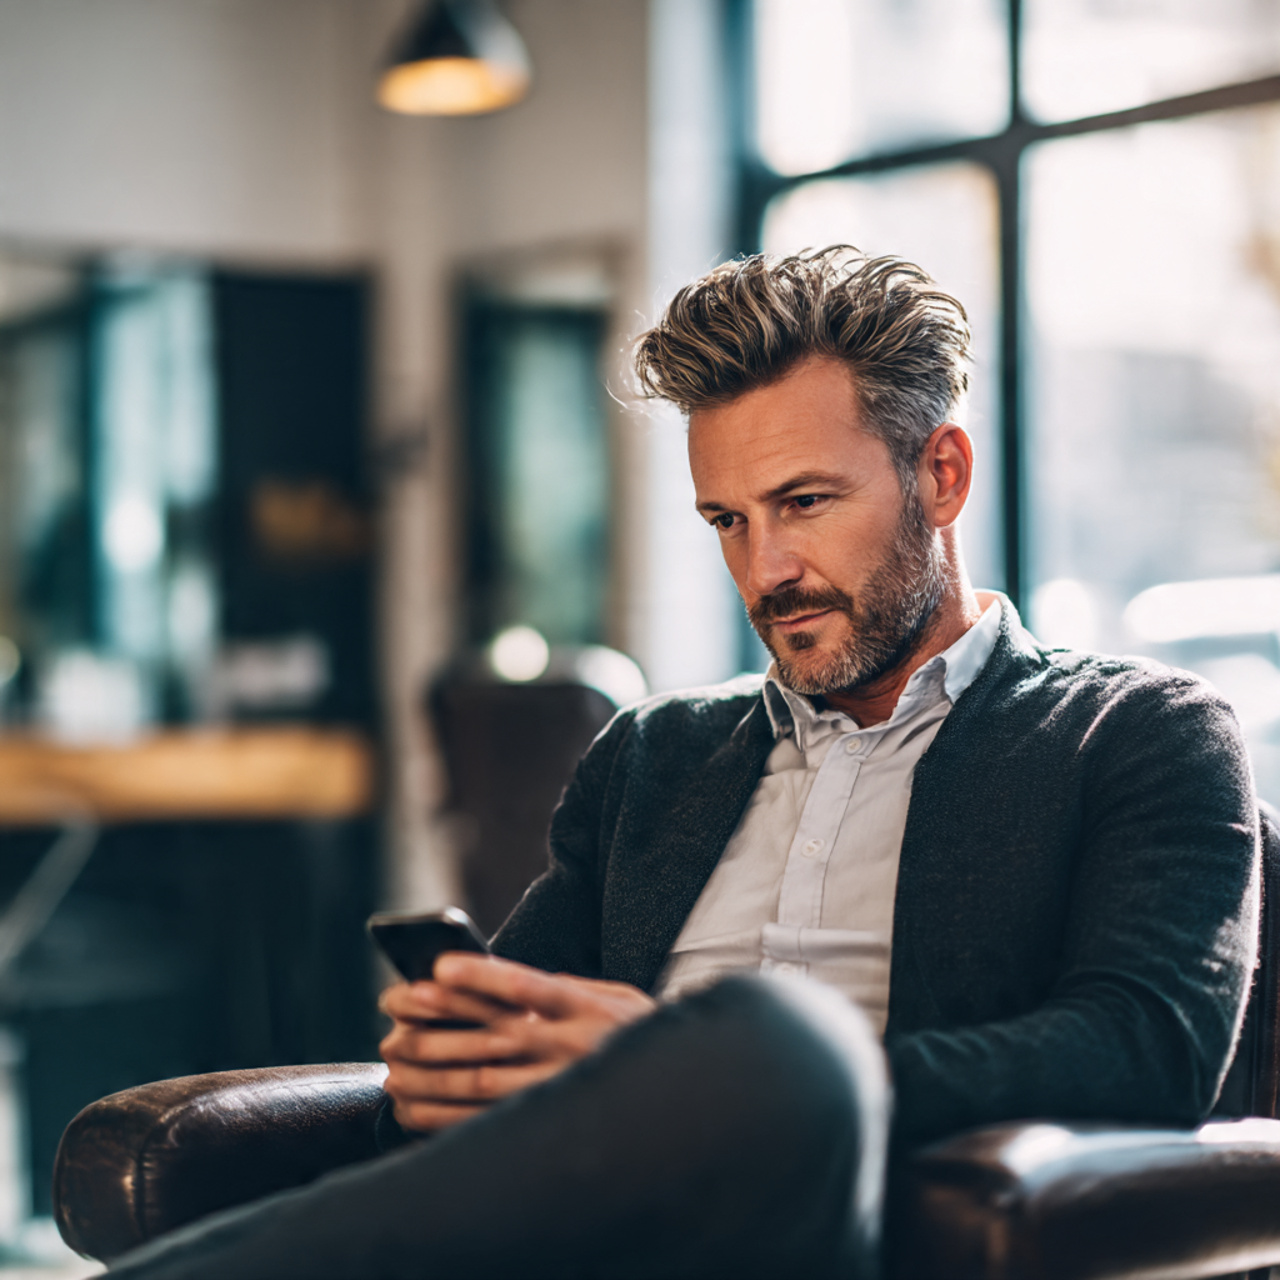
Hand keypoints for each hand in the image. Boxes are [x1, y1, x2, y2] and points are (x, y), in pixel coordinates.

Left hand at [378, 954, 655, 1131]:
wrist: (675, 1097)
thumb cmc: (637, 1036)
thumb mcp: (617, 997)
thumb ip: (567, 985)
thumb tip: (513, 979)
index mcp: (584, 1009)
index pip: (527, 986)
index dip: (481, 976)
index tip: (438, 966)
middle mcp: (567, 1049)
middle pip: (490, 1034)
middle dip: (436, 1024)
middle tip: (391, 1014)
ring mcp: (555, 1090)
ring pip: (480, 1080)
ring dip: (430, 1072)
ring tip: (392, 1060)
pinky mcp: (543, 1125)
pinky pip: (484, 1122)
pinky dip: (442, 1117)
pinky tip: (411, 1108)